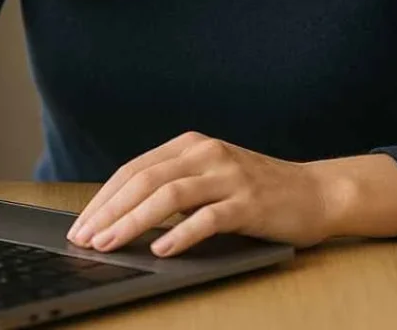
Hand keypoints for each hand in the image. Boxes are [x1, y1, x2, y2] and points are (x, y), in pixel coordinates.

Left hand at [65, 131, 333, 257]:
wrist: (315, 192)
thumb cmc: (256, 191)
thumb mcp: (210, 178)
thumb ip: (174, 186)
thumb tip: (120, 217)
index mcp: (190, 145)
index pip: (135, 169)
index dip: (104, 198)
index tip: (81, 224)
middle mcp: (206, 153)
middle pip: (145, 179)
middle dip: (110, 211)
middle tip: (85, 239)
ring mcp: (228, 175)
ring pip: (169, 195)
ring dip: (134, 222)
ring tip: (110, 244)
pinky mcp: (249, 201)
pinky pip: (208, 217)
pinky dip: (180, 234)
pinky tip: (161, 250)